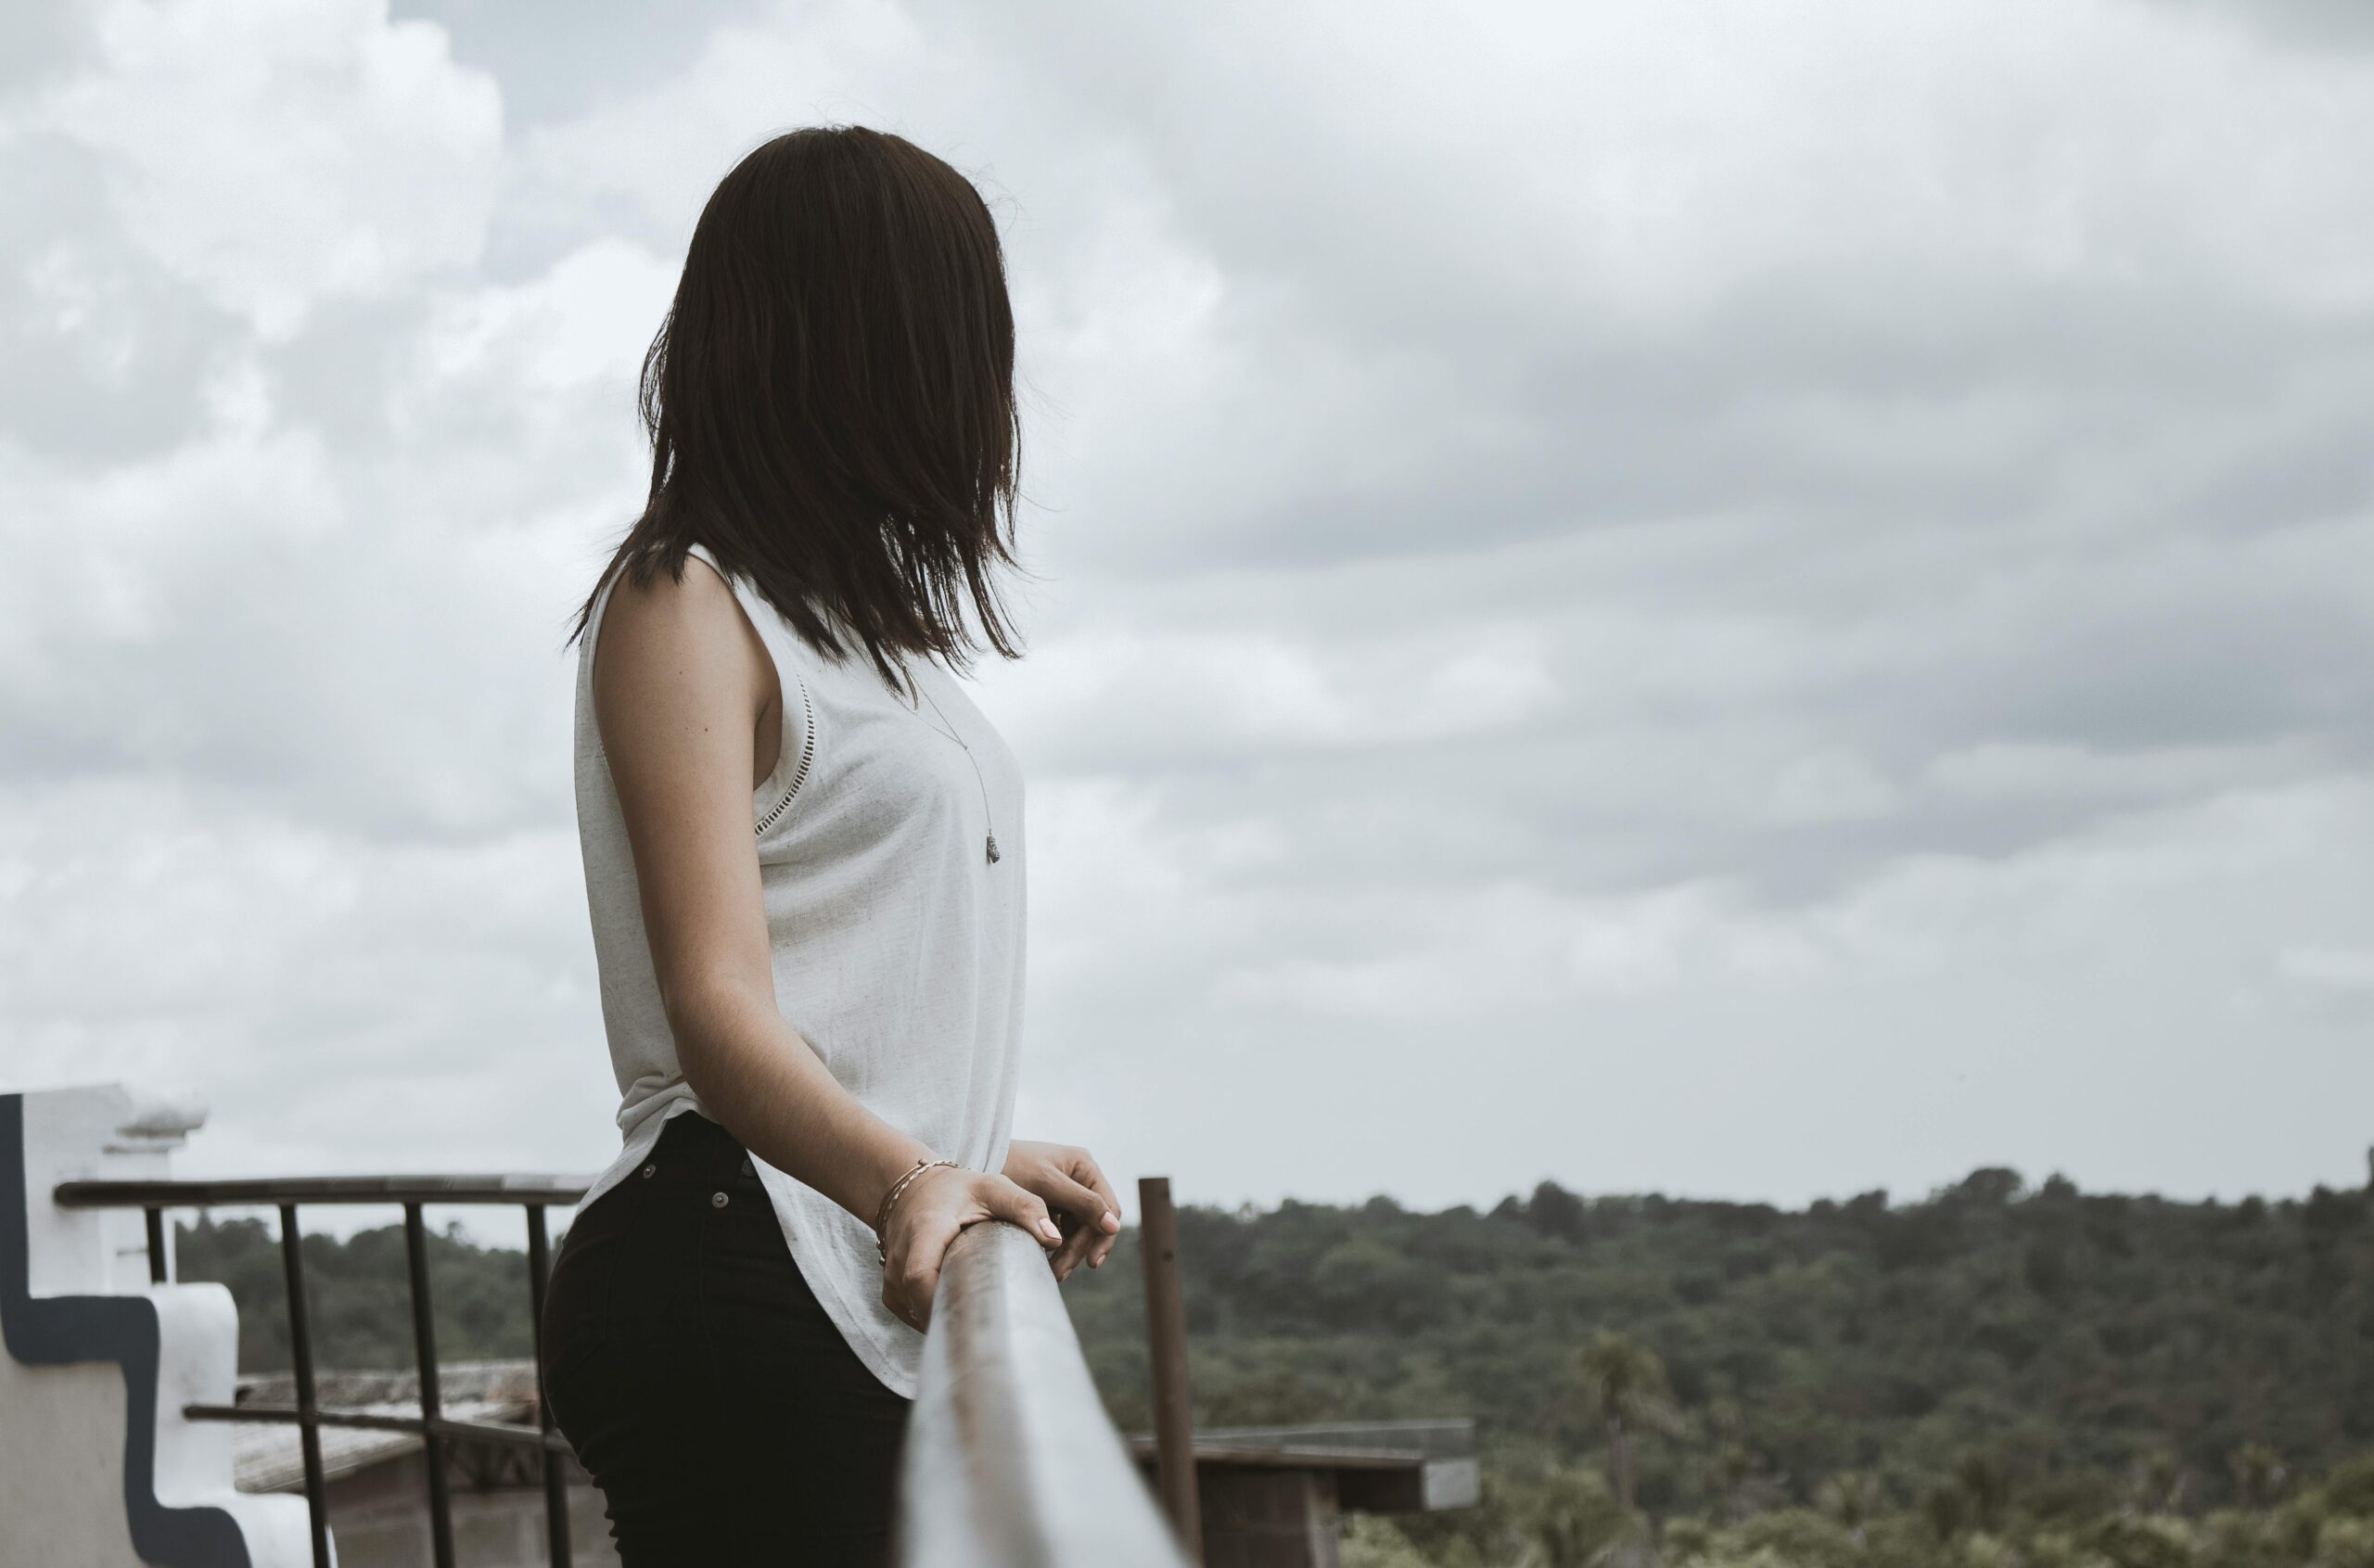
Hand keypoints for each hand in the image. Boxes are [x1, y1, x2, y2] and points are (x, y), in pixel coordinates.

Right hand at [878, 1164, 1060, 1330]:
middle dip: (950, 1319)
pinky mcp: (892, 1289)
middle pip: (916, 1301)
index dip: (939, 1302)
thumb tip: (1054, 1238)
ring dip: (943, 1320)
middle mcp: (900, 1255)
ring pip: (912, 1312)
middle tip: (990, 1333)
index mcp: (925, 1230)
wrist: (913, 1189)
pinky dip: (931, 1318)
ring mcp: (890, 1274)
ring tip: (979, 1328)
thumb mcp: (993, 1189)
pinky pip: (908, 1313)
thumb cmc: (958, 1191)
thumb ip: (1024, 1207)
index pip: (919, 1275)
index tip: (975, 1315)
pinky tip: (959, 1318)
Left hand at [1001, 1139, 1122, 1281]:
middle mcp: (1078, 1178)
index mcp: (1084, 1166)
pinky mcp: (1049, 1205)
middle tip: (1060, 1273)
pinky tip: (1044, 1261)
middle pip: (1092, 1222)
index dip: (1103, 1237)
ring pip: (1077, 1230)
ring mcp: (1064, 1192)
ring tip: (1052, 1273)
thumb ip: (1082, 1203)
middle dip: (1079, 1249)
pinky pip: (1061, 1230)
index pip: (1107, 1208)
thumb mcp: (1047, 1185)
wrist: (971, 1163)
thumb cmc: (1010, 1165)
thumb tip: (1114, 1226)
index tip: (1091, 1263)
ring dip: (1068, 1252)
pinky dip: (1055, 1246)